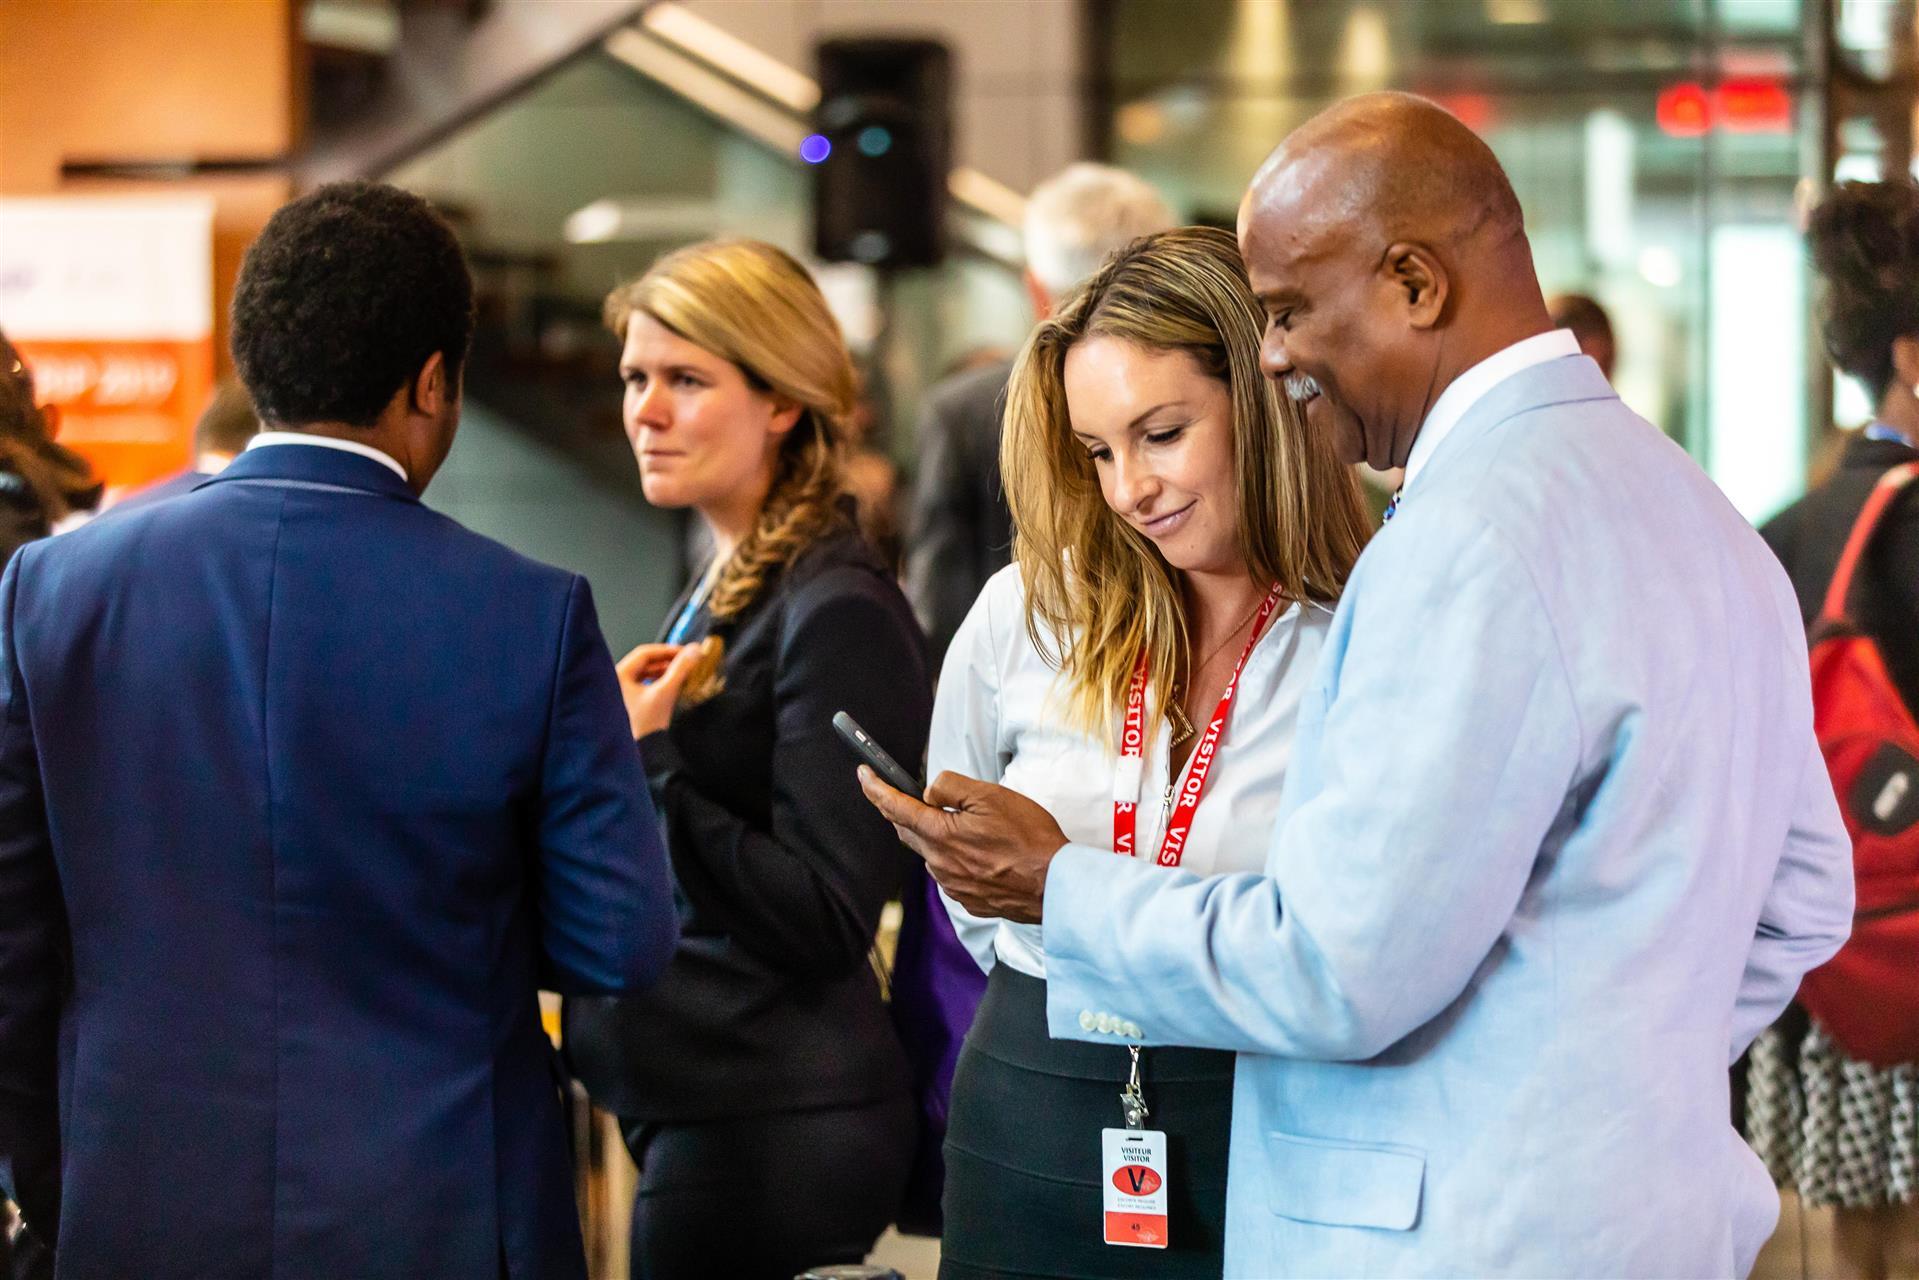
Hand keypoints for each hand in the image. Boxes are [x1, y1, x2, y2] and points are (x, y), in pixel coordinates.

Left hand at [614, 642, 701, 738]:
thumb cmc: (644, 726)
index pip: (645, 653)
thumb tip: (694, 651)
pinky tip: (672, 686)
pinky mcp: (628, 705)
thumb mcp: (665, 693)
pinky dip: (659, 684)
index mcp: (618, 676)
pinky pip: (645, 687)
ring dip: (665, 673)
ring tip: (682, 674)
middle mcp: (615, 683)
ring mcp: (621, 694)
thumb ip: (681, 669)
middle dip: (668, 662)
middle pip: (645, 664)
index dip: (668, 650)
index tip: (685, 652)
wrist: (641, 754)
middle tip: (686, 661)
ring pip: (646, 675)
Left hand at [858, 768, 1067, 923]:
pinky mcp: (967, 899)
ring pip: (931, 853)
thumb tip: (930, 792)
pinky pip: (950, 872)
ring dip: (935, 835)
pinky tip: (980, 850)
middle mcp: (939, 864)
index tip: (864, 774)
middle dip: (902, 811)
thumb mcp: (991, 796)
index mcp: (941, 836)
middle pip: (908, 832)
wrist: (1055, 886)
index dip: (875, 788)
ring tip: (965, 823)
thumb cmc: (1029, 839)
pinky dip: (955, 856)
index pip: (895, 808)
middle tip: (905, 792)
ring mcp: (952, 885)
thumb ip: (951, 787)